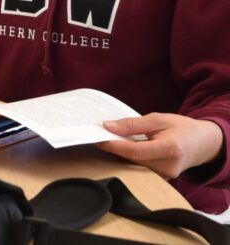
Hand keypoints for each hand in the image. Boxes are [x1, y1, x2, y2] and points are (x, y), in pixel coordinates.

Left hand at [98, 113, 224, 179]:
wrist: (203, 144)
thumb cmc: (182, 128)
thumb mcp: (159, 119)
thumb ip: (133, 124)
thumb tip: (108, 126)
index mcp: (170, 148)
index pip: (135, 151)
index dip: (114, 146)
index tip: (96, 138)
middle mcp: (169, 166)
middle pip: (132, 160)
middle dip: (113, 149)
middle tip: (96, 136)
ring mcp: (166, 176)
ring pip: (134, 167)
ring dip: (120, 155)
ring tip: (107, 141)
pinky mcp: (162, 179)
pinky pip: (140, 170)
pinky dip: (129, 159)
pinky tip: (122, 149)